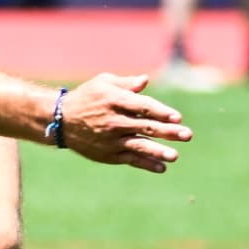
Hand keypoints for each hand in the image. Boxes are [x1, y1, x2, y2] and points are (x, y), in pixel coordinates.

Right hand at [54, 73, 191, 172]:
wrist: (61, 120)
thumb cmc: (87, 97)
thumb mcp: (103, 82)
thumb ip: (126, 83)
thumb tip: (145, 81)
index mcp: (114, 100)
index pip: (142, 106)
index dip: (161, 112)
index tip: (177, 117)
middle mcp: (114, 121)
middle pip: (145, 127)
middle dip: (168, 131)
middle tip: (187, 135)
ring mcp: (111, 140)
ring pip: (139, 146)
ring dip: (158, 151)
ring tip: (175, 156)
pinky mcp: (109, 154)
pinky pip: (130, 159)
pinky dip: (146, 163)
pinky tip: (162, 167)